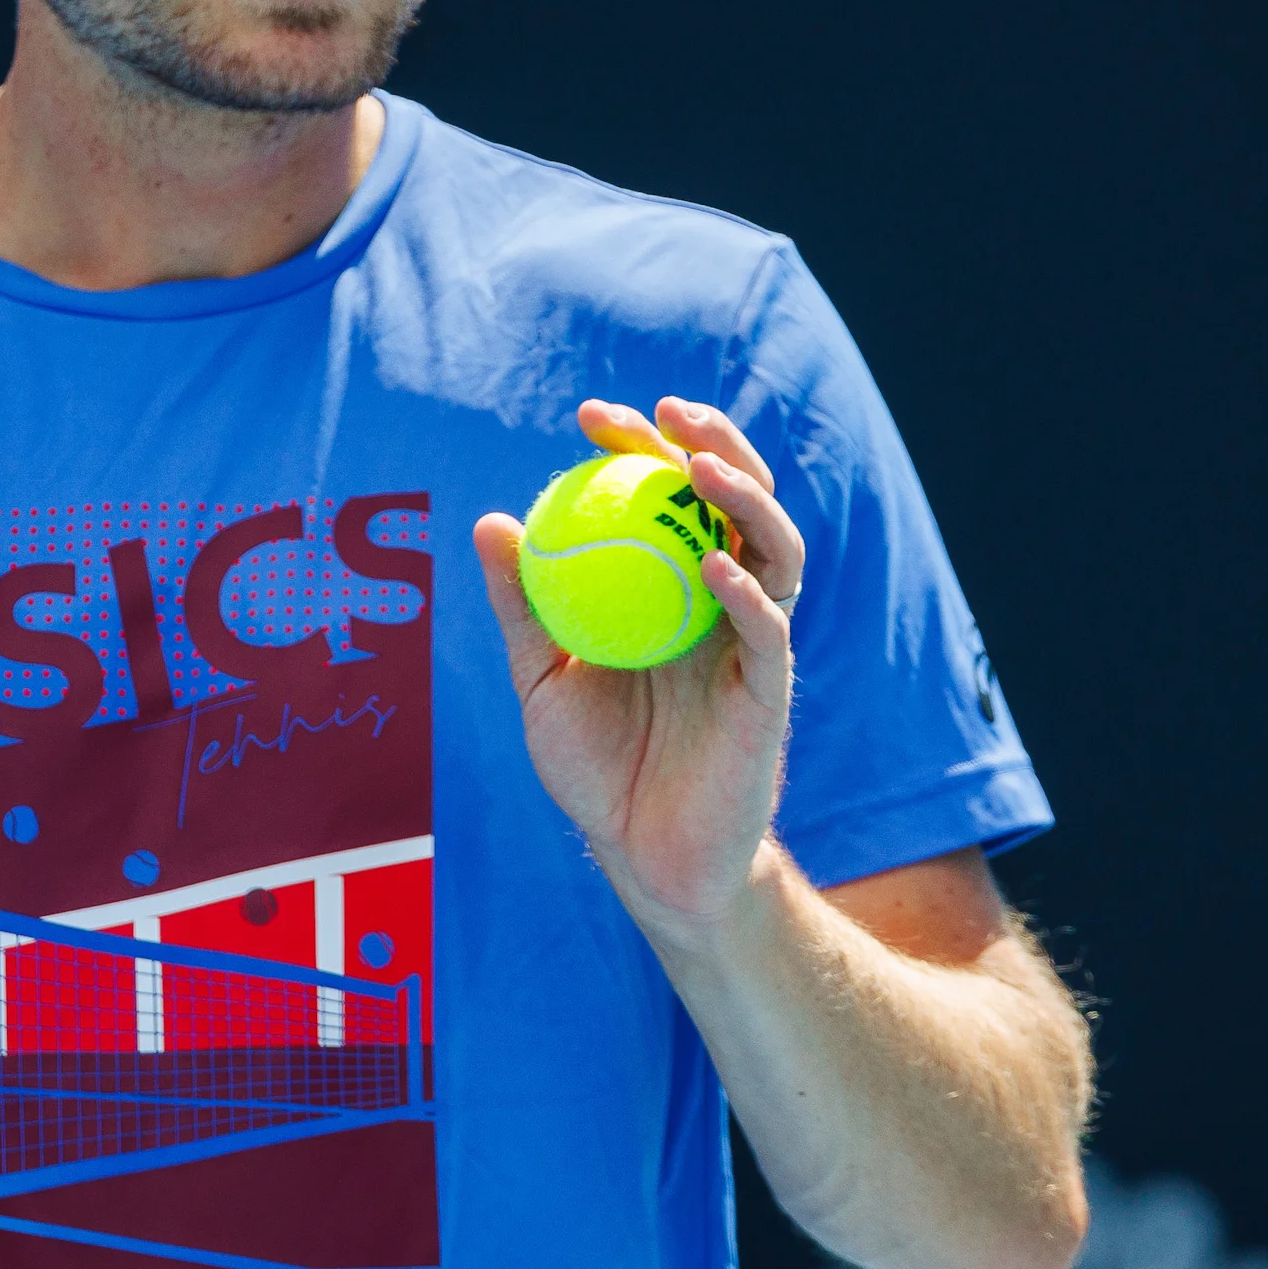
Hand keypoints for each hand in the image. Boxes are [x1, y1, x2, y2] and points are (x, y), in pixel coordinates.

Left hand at [471, 394, 805, 941]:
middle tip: (663, 412)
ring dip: (746, 499)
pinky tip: (711, 565)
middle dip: (712, 442)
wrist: (643, 856)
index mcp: (669, 588)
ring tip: (701, 466)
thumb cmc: (595, 768)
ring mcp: (752, 644)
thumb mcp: (540, 680)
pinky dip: (746, 594)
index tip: (592, 418)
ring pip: (775, 550)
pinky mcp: (769, 693)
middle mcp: (720, 603)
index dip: (640, 449)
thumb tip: (492, 522)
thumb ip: (523, 607)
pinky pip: (768, 634)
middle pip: (736, 501)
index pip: (666, 498)